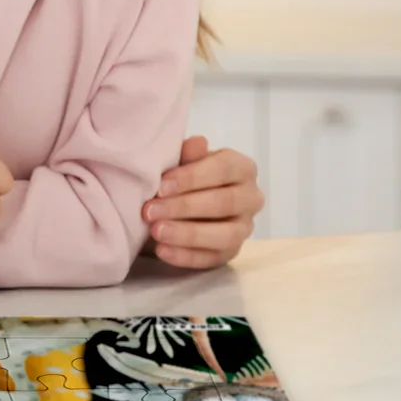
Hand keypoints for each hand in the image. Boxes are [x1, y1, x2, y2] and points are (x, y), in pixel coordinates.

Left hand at [143, 136, 263, 268]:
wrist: (180, 199)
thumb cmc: (183, 173)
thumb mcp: (181, 160)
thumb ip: (189, 153)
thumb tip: (198, 142)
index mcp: (241, 168)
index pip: (223, 170)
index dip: (192, 178)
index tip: (161, 186)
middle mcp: (251, 198)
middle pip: (224, 203)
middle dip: (184, 207)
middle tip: (149, 211)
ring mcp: (244, 228)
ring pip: (224, 235)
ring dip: (187, 234)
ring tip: (155, 231)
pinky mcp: (232, 252)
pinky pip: (213, 258)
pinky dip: (186, 256)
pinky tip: (162, 250)